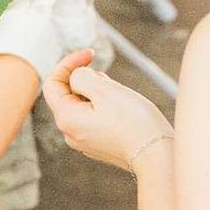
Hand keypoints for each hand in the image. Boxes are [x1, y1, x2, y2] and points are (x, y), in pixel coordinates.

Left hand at [42, 50, 172, 171]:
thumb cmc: (133, 122)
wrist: (157, 156)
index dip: (68, 63)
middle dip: (88, 79)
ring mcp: (84, 141)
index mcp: (66, 119)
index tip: (91, 53)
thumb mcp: (104, 89)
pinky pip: (95, 117)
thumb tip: (76, 77)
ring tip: (121, 99)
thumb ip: (81, 77)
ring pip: (84, 105)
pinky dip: (105, 107)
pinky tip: (125, 111)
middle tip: (112, 82)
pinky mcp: (99, 144)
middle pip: (69, 94)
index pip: (52, 83)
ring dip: (98, 93)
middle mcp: (70, 133)